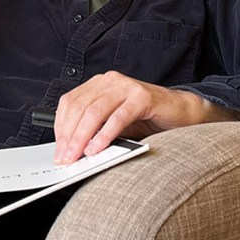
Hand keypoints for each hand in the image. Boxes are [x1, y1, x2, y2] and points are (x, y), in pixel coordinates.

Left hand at [52, 71, 222, 163]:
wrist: (181, 112)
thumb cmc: (147, 119)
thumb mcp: (114, 124)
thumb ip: (95, 131)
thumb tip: (72, 150)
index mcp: (100, 84)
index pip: (70, 102)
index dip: (60, 126)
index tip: (58, 148)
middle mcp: (111, 81)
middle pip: (80, 107)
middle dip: (69, 135)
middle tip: (64, 157)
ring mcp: (127, 87)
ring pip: (95, 111)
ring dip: (82, 137)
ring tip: (77, 156)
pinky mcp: (142, 97)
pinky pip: (118, 117)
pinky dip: (105, 134)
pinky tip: (97, 148)